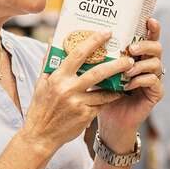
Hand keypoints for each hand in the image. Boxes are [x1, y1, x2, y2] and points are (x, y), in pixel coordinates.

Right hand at [23, 31, 129, 152]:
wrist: (40, 135)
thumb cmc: (40, 108)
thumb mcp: (40, 84)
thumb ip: (48, 63)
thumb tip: (53, 42)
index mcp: (58, 77)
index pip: (78, 54)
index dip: (94, 41)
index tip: (106, 33)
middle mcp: (68, 89)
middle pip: (98, 72)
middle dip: (117, 64)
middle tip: (129, 59)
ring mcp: (78, 104)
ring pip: (104, 91)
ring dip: (117, 84)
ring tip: (128, 76)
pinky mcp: (85, 116)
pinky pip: (101, 104)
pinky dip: (109, 98)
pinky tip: (116, 93)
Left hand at [98, 19, 163, 137]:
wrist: (110, 121)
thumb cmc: (103, 95)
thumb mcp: (99, 73)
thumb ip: (99, 57)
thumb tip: (85, 38)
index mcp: (137, 57)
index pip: (148, 38)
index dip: (152, 28)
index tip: (149, 18)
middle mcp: (148, 65)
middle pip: (157, 47)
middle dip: (146, 45)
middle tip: (132, 48)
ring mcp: (154, 79)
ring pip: (157, 63)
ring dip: (141, 64)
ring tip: (126, 70)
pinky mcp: (156, 93)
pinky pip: (154, 81)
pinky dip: (140, 80)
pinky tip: (128, 85)